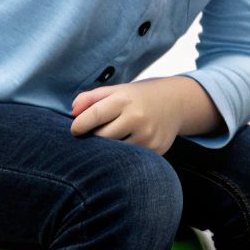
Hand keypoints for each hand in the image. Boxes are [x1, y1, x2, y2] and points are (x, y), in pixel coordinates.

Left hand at [70, 76, 207, 154]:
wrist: (176, 102)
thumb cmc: (139, 97)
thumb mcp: (116, 90)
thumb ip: (90, 98)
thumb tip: (72, 113)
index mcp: (124, 100)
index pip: (93, 116)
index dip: (79, 126)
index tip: (75, 130)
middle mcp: (137, 117)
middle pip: (101, 138)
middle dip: (95, 137)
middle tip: (97, 133)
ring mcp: (148, 136)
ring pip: (115, 152)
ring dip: (109, 149)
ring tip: (114, 139)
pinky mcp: (156, 150)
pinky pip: (130, 159)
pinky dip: (124, 156)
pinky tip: (128, 146)